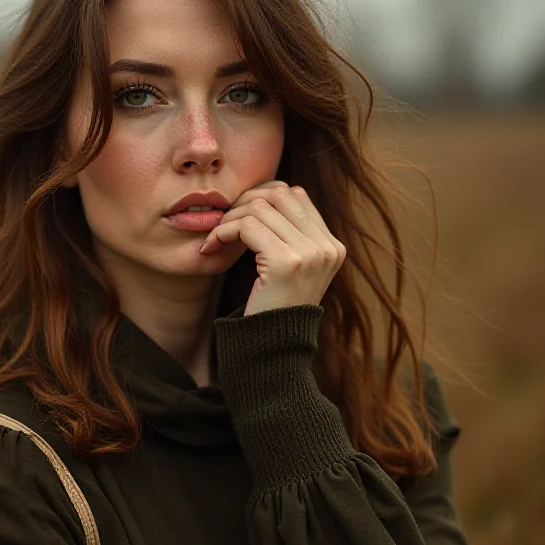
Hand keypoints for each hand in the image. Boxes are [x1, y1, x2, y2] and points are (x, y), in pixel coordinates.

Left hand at [199, 180, 346, 316]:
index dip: (262, 198)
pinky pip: (246, 225)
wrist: (272, 350)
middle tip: (224, 224)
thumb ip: (288, 234)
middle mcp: (327, 247)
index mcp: (332, 246)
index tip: (239, 217)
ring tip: (216, 239)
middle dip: (244, 203)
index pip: (296, 195)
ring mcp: (310, 254)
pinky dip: (223, 231)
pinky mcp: (285, 262)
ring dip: (229, 219)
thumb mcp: (290, 268)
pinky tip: (212, 247)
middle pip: (279, 193)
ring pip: (259, 207)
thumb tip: (263, 194)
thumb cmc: (272, 309)